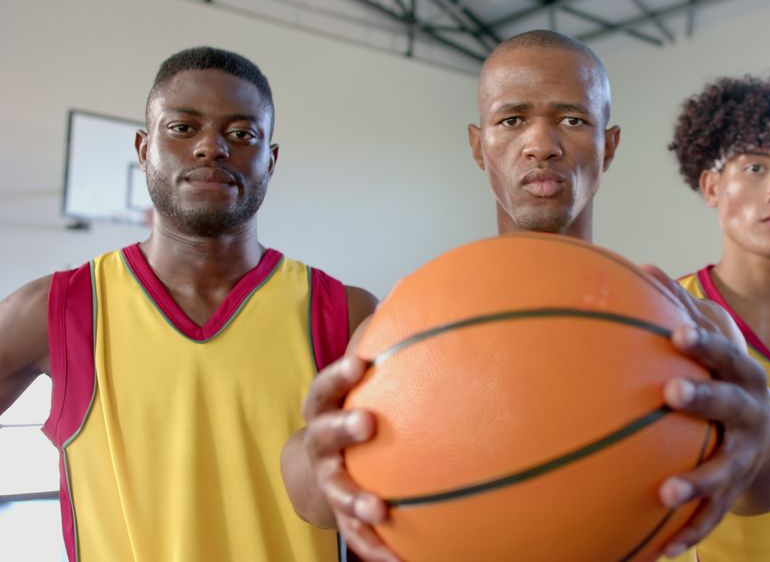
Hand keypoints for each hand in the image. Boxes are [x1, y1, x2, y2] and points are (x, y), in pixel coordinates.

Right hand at [301, 354, 399, 560]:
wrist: (316, 467)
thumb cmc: (348, 408)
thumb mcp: (358, 376)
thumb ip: (379, 339)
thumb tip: (403, 285)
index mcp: (325, 407)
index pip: (325, 387)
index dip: (339, 375)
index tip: (360, 363)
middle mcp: (322, 445)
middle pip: (325, 436)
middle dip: (343, 429)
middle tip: (367, 424)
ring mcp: (331, 482)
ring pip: (338, 492)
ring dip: (356, 501)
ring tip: (380, 509)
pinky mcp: (343, 515)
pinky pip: (359, 536)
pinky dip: (377, 550)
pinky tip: (401, 561)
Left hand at [639, 266, 769, 557]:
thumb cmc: (729, 384)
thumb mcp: (716, 350)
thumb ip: (681, 311)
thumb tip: (641, 267)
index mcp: (742, 377)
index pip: (727, 355)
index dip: (706, 345)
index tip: (677, 335)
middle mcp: (750, 415)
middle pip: (731, 406)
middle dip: (705, 399)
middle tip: (671, 393)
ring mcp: (745, 458)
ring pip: (725, 472)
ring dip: (697, 483)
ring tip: (666, 494)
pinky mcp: (736, 494)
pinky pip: (713, 517)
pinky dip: (690, 534)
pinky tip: (662, 552)